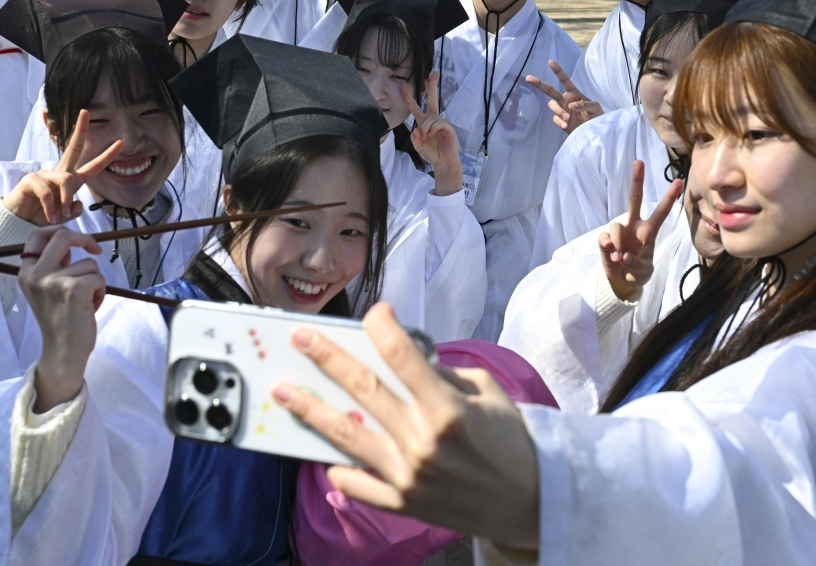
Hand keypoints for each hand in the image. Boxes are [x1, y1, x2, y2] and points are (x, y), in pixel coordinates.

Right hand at [1, 110, 122, 225]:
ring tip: (58, 216)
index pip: (93, 166)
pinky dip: (51, 208)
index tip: (120, 143)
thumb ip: (73, 212)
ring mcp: (45, 174)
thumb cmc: (43, 216)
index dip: (107, 155)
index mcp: (72, 180)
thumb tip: (76, 204)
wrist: (20, 223)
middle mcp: (60, 173)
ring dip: (65, 200)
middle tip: (86, 112)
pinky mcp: (32, 180)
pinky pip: (47, 192)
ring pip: (65, 180)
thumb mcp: (64, 217)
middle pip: (73, 148)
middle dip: (81, 131)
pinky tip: (49, 217)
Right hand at [17, 227, 105, 412]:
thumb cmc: (60, 320)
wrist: (63, 351)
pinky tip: (90, 308)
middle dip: (85, 239)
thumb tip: (70, 241)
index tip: (76, 240)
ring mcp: (53, 281)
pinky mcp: (73, 289)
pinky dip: (100, 291)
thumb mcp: (47, 289)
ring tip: (85, 301)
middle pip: (63, 236)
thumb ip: (54, 266)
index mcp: (26, 273)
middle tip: (96, 250)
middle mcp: (35, 274)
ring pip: (89, 263)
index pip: (37, 236)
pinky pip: (98, 277)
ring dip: (94, 280)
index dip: (59, 231)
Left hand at [272, 304, 539, 548]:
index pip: (404, 355)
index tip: (373, 312)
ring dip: (310, 409)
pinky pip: (358, 484)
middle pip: (364, 389)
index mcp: (448, 408)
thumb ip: (442, 376)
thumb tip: (405, 363)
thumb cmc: (511, 440)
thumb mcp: (486, 393)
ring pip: (346, 436)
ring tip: (283, 391)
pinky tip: (320, 452)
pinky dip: (338, 468)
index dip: (383, 327)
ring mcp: (408, 475)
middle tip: (301, 338)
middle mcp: (423, 440)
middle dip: (328, 358)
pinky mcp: (403, 503)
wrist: (532, 500)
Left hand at [403, 72, 461, 195]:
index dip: (408, 97)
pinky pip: (438, 123)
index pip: (415, 107)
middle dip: (432, 86)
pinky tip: (431, 134)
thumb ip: (414, 138)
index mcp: (424, 122)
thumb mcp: (418, 146)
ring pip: (430, 118)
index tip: (403, 86)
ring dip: (425, 128)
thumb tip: (417, 129)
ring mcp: (441, 122)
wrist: (443, 162)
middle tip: (435, 73)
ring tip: (425, 137)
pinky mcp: (448, 127)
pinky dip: (432, 129)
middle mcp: (433, 119)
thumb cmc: (431, 153)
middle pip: (432, 99)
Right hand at [526, 60, 602, 133]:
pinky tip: (566, 125)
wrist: (594, 131)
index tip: (550, 62)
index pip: (564, 80)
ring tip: (567, 118)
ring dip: (558, 111)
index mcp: (574, 93)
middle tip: (528, 78)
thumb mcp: (595, 107)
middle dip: (539, 83)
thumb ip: (585, 104)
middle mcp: (565, 100)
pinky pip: (555, 119)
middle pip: (549, 90)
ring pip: (552, 105)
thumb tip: (571, 105)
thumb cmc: (596, 116)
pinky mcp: (561, 121)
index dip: (558, 71)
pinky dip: (560, 122)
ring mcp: (562, 110)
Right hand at [598, 160, 682, 300]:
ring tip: (619, 258)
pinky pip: (604, 237)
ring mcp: (619, 232)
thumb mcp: (643, 273)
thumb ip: (636, 266)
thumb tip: (623, 256)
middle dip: (637, 180)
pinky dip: (607, 246)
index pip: (661, 212)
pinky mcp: (605, 239)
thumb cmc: (638, 272)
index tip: (679, 181)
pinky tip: (611, 255)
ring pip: (616, 225)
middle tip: (639, 162)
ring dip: (617, 241)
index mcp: (648, 232)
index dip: (669, 198)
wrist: (621, 280)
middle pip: (634, 199)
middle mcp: (634, 226)